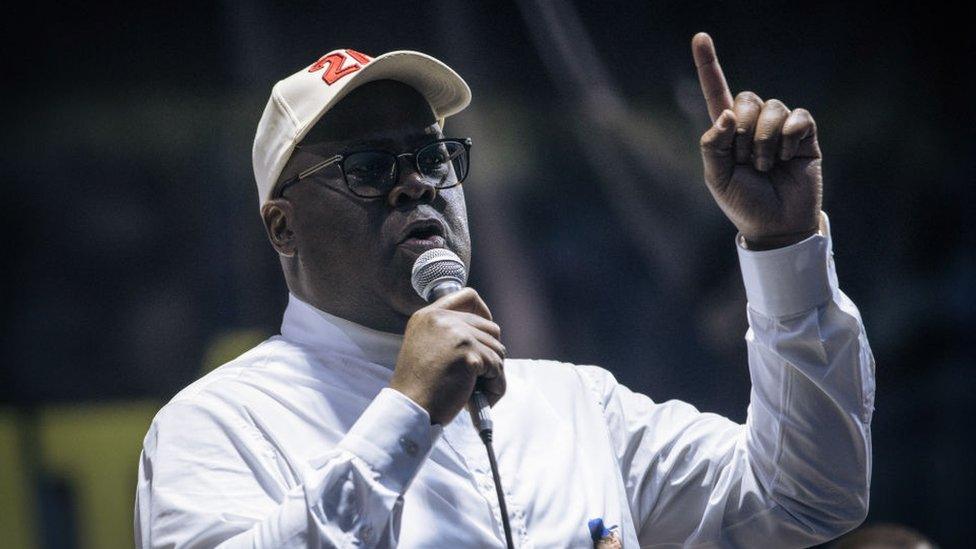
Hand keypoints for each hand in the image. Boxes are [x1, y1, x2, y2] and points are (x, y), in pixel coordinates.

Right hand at [390, 288, 505, 424]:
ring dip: (493, 374)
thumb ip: (447, 334)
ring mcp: (457, 335)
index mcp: (429, 315)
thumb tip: (486, 336)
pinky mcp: (469, 354)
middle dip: (490, 354)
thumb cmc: (418, 387)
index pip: (468, 296)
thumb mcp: (424, 347)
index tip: (486, 334)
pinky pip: (498, 369)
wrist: (410, 408)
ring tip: (475, 391)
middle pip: (491, 328)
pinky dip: (494, 387)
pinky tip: (477, 398)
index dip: (484, 313)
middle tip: (478, 377)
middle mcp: (443, 319)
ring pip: (498, 350)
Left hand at [692, 32, 822, 249]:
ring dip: (765, 142)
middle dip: (743, 133)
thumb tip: (726, 115)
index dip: (709, 65)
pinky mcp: (805, 135)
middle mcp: (752, 124)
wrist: (776, 226)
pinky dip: (790, 139)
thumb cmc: (744, 203)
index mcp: (726, 132)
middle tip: (748, 163)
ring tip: (767, 167)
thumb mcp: (717, 177)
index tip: (699, 37)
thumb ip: (713, 145)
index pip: (716, 92)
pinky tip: (789, 158)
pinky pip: (798, 118)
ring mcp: (780, 128)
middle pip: (746, 98)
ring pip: (772, 108)